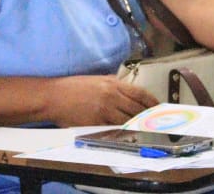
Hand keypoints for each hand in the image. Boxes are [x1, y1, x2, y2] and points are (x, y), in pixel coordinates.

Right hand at [41, 75, 158, 125]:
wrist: (54, 97)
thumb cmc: (75, 87)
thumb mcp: (99, 80)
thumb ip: (116, 86)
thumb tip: (131, 93)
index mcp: (114, 84)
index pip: (141, 94)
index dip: (152, 102)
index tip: (159, 107)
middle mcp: (112, 97)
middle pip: (137, 109)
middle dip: (148, 116)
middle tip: (155, 121)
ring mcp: (103, 111)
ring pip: (127, 120)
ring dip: (136, 125)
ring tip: (144, 128)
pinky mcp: (94, 123)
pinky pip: (113, 130)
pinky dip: (121, 132)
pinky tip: (126, 133)